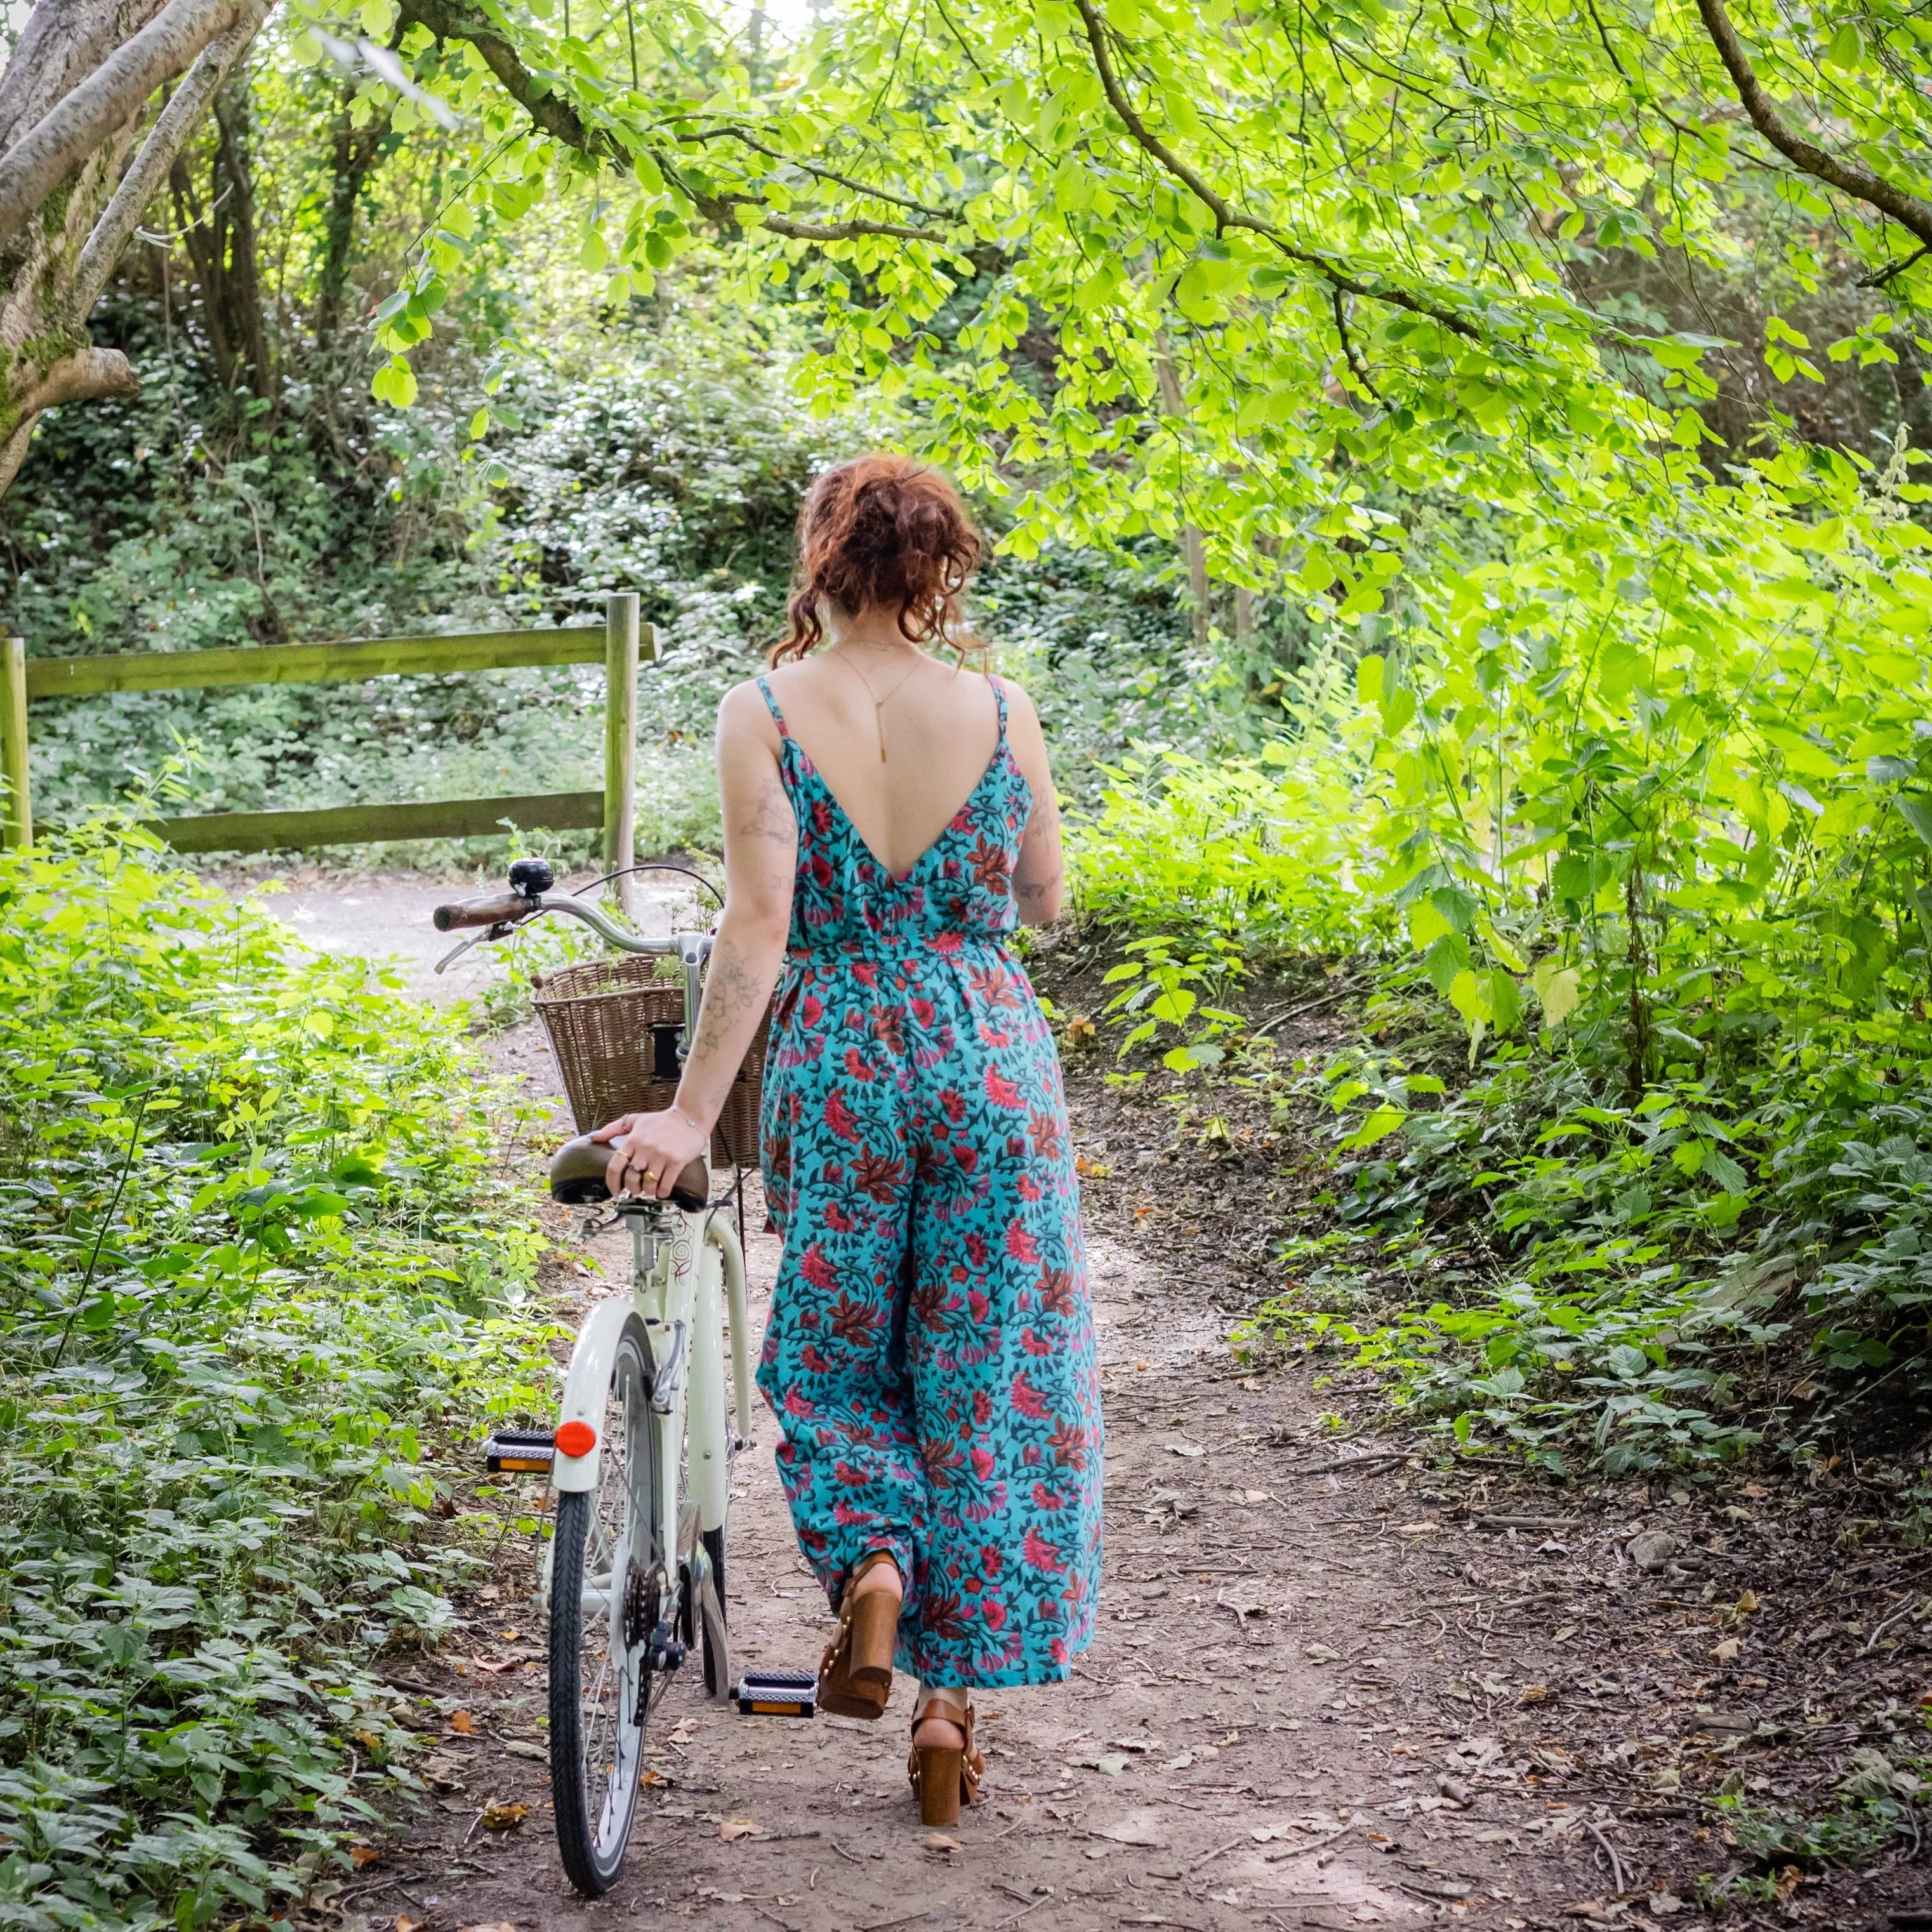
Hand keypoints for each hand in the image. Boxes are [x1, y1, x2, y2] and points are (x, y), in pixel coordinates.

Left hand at [591, 1106, 707, 1199]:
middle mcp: (645, 1148)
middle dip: (632, 1188)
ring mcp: (661, 1155)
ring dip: (648, 1191)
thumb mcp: (636, 1120)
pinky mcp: (676, 1161)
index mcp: (633, 1140)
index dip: (612, 1182)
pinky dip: (662, 1193)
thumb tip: (594, 1137)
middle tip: (636, 1189)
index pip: (615, 1166)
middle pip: (631, 1178)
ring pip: (648, 1184)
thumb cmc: (662, 1121)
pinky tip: (662, 1191)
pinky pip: (666, 1185)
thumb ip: (613, 1128)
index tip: (615, 1190)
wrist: (689, 1117)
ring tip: (650, 1189)